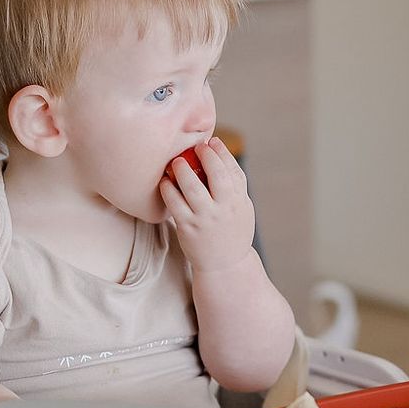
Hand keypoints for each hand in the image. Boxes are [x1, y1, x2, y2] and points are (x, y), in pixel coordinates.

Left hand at [159, 136, 255, 273]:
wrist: (225, 265)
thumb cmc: (232, 230)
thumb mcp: (243, 207)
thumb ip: (234, 183)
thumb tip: (219, 151)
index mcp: (239, 202)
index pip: (233, 171)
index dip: (222, 153)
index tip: (212, 142)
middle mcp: (224, 209)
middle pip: (216, 175)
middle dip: (205, 156)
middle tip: (195, 147)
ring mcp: (205, 219)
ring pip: (192, 187)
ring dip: (183, 169)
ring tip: (177, 162)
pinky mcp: (187, 227)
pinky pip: (174, 203)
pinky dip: (168, 189)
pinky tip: (165, 181)